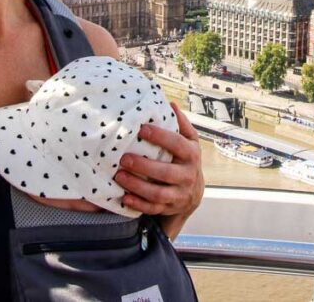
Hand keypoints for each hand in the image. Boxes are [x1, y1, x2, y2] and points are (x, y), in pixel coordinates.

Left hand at [115, 102, 203, 235]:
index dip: (160, 137)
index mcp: (191, 155)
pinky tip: (124, 197)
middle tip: (124, 158)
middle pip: (166, 172)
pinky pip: (153, 208)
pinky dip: (138, 204)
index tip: (142, 129)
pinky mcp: (169, 208)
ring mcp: (179, 194)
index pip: (177, 144)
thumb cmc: (186, 160)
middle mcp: (188, 175)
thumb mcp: (189, 142)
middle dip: (144, 166)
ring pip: (158, 193)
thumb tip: (170, 104)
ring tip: (119, 176)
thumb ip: (181, 124)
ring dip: (137, 186)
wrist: (193, 193)